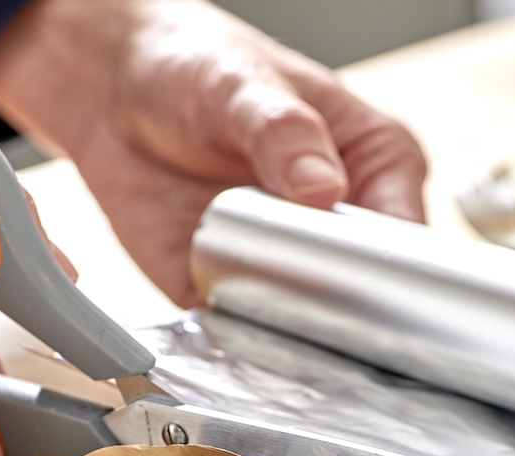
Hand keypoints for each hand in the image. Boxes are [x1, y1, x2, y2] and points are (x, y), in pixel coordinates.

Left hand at [0, 0, 426, 306]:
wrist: (112, 87)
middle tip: (308, 296)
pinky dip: (234, 333)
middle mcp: (333, 218)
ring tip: (267, 312)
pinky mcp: (227, 285)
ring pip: (306, 318)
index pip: (402, 229)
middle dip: (340, 305)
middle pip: (362, 286)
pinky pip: (242, 328)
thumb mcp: (243, 85)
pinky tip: (225, 321)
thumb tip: (322, 188)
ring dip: (287, 325)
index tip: (366, 280)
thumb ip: (284, 133)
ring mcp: (284, 257)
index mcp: (371, 161)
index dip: (393, 264)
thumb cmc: (196, 63)